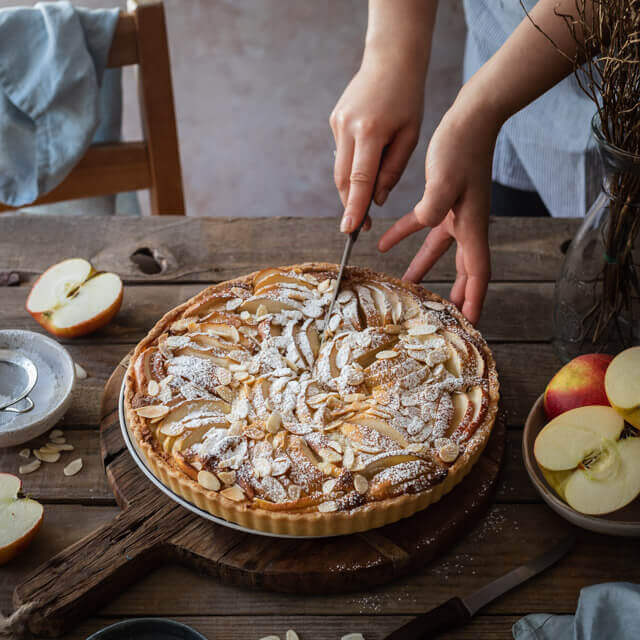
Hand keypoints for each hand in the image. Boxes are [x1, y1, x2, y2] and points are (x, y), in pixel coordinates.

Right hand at [330, 50, 425, 233]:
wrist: (391, 59)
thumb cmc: (408, 99)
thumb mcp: (410, 136)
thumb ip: (392, 170)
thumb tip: (376, 200)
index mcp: (371, 132)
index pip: (360, 180)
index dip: (355, 208)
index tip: (350, 229)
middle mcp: (348, 128)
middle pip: (343, 179)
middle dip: (350, 205)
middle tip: (359, 227)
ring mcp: (337, 123)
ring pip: (340, 169)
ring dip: (350, 190)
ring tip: (364, 204)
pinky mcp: (334, 120)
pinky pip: (342, 153)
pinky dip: (351, 167)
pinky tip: (366, 164)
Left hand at [378, 93, 499, 324]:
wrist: (470, 119)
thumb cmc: (461, 147)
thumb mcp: (444, 179)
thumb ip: (433, 206)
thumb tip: (425, 222)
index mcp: (472, 226)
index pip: (478, 273)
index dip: (475, 299)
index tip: (472, 322)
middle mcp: (468, 224)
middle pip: (465, 268)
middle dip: (458, 293)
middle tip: (449, 316)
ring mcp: (456, 213)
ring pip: (440, 249)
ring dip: (425, 268)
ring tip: (410, 286)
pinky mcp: (443, 200)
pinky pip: (423, 224)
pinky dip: (405, 235)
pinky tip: (384, 243)